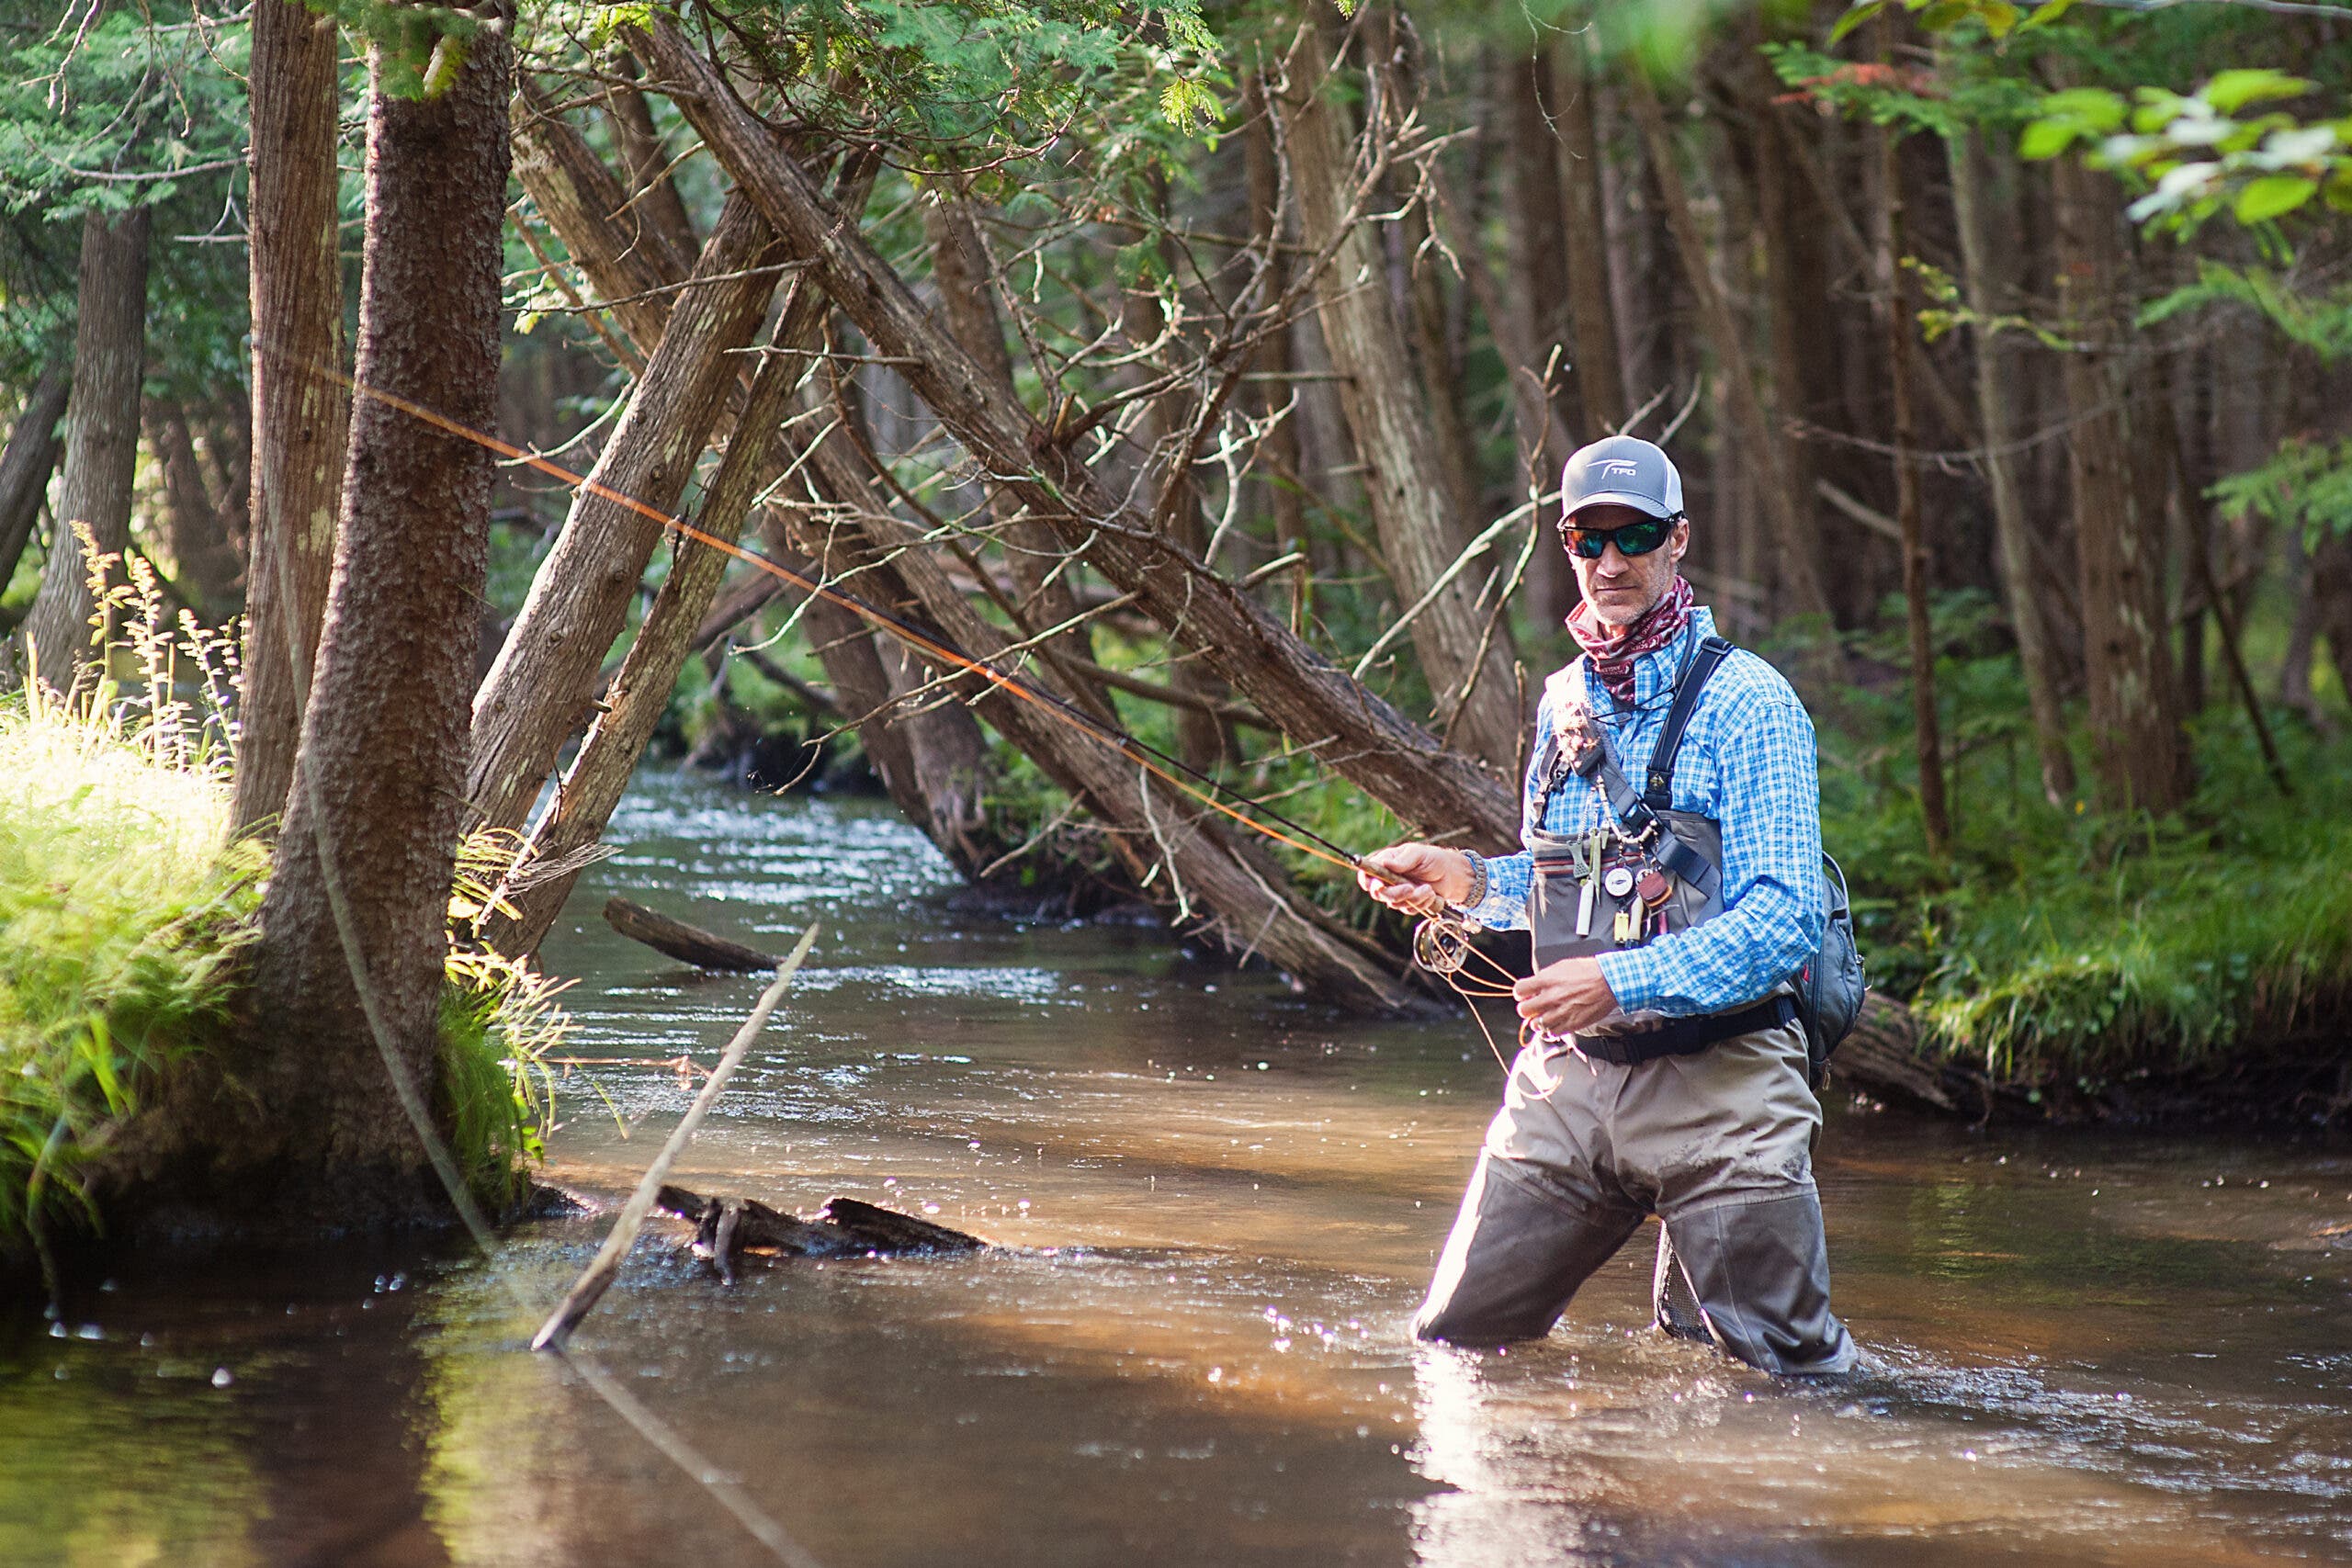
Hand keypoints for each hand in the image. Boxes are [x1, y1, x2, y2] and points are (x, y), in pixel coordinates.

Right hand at [1355, 842, 1472, 916]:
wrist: (1453, 875)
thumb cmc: (1434, 858)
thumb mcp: (1418, 854)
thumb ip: (1402, 860)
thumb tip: (1384, 863)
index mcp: (1385, 863)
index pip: (1367, 874)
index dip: (1368, 882)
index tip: (1379, 885)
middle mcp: (1388, 879)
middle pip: (1378, 893)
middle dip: (1394, 893)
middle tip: (1409, 888)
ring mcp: (1398, 892)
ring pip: (1395, 903)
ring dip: (1414, 897)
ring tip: (1428, 888)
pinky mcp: (1409, 903)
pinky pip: (1409, 909)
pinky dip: (1422, 902)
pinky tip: (1431, 893)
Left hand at [1514, 956, 1619, 1035]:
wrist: (1610, 982)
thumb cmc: (1589, 972)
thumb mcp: (1562, 966)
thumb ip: (1545, 977)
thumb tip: (1535, 986)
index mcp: (1547, 980)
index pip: (1519, 990)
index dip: (1521, 993)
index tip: (1525, 994)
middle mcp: (1551, 997)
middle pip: (1524, 1010)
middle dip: (1527, 1008)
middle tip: (1534, 1007)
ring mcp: (1560, 1012)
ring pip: (1537, 1025)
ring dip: (1539, 1021)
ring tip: (1546, 1016)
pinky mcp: (1571, 1024)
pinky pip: (1553, 1033)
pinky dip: (1552, 1030)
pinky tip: (1556, 1023)